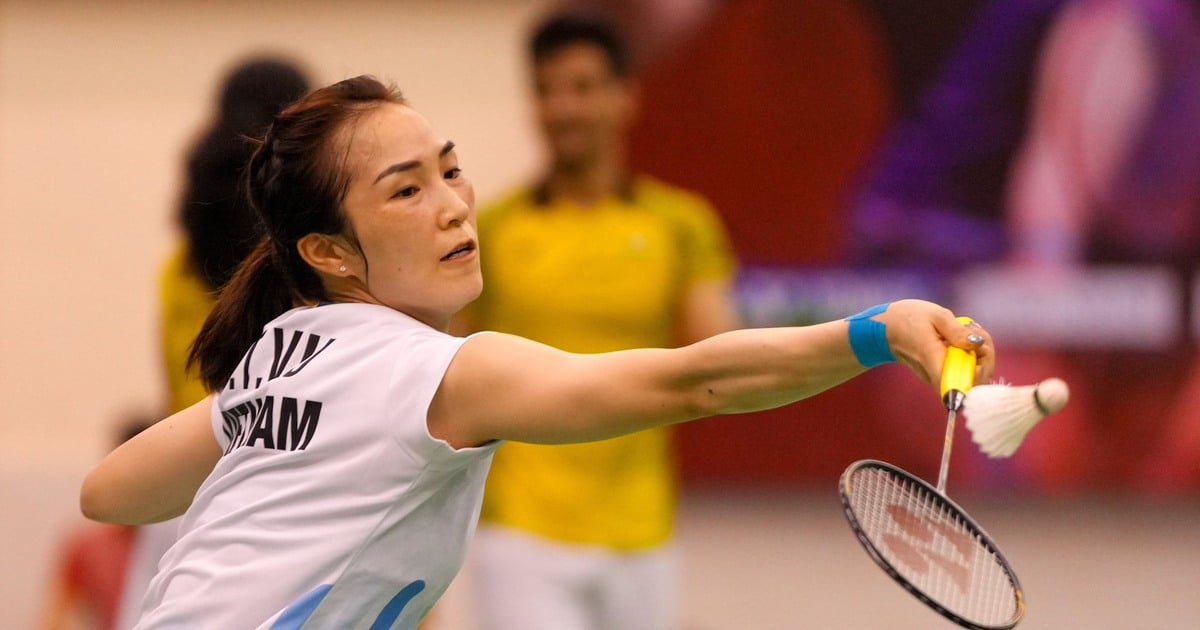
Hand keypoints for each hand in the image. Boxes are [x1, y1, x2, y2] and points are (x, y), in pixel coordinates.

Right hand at [879, 299, 994, 384]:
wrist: (885, 329)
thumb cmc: (907, 319)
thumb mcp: (935, 315)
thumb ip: (957, 331)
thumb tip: (978, 344)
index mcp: (935, 361)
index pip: (962, 386)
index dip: (980, 374)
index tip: (980, 350)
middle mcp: (938, 375)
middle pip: (975, 381)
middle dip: (985, 357)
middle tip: (974, 333)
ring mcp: (940, 376)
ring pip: (972, 375)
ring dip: (979, 354)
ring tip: (966, 331)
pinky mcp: (942, 373)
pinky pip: (964, 370)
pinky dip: (970, 354)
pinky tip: (961, 338)